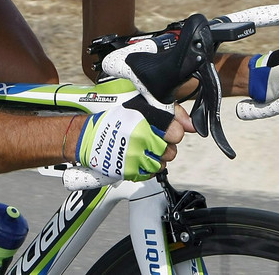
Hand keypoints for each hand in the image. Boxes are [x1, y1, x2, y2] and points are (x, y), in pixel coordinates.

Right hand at [76, 96, 190, 180]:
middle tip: (150, 139)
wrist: (87, 137)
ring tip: (142, 149)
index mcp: (144, 120)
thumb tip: (191, 125)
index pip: (176, 133)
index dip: (172, 132)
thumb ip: (170, 111)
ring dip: (155, 158)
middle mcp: (140, 139)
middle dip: (164, 146)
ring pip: (161, 164)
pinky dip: (146, 168)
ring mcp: (135, 157)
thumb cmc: (113, 118)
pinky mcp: (129, 171)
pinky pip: (150, 174)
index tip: (165, 131)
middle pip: (170, 151)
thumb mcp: (140, 104)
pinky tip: (137, 158)